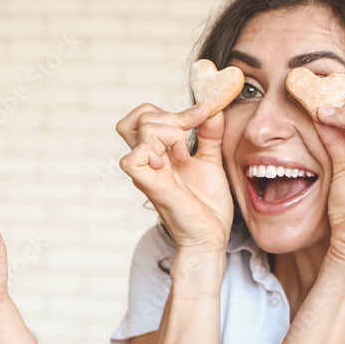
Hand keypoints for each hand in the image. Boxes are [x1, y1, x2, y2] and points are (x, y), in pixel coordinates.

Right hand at [117, 101, 233, 254]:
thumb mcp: (211, 160)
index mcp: (159, 152)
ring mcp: (147, 172)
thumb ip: (210, 134)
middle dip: (172, 116)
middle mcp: (148, 160)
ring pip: (138, 130)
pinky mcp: (149, 186)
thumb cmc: (207, 205)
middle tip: (193, 133)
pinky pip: (131, 159)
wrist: (211, 235)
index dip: (174, 110)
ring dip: (170, 133)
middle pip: (139, 117)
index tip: (204, 114)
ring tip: (184, 155)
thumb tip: (213, 108)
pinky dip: (152, 152)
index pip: (147, 115)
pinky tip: (171, 163)